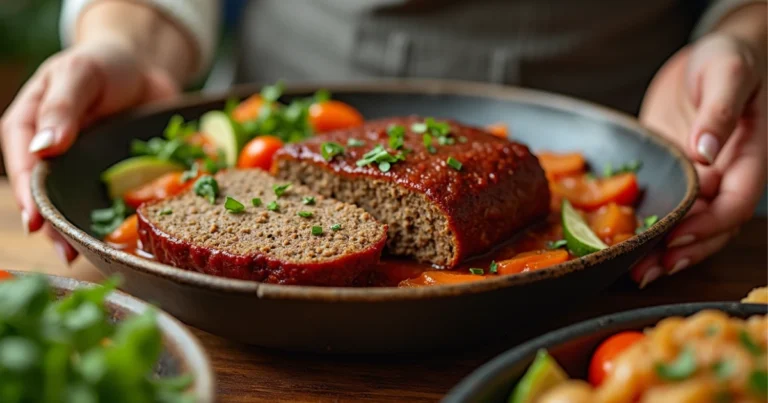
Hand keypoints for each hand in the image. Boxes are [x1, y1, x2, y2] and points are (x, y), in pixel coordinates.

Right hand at [0, 40, 177, 263]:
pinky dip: (114, 217)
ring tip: (88, 255)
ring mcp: (81, 167)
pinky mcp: (110, 174)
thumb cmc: (102, 64)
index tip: (36, 223)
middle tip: (66, 252)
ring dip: (80, 228)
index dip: (29, 197)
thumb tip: (42, 148)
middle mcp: (51, 153)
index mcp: (27, 126)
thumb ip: (61, 109)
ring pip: (75, 203)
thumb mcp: (79, 75)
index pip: (24, 167)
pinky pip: (110, 199)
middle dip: (54, 225)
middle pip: (47, 195)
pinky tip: (122, 236)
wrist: (143, 66)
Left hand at [632, 32, 765, 287]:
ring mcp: (698, 179)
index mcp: (748, 159)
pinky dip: (649, 227)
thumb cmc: (729, 58)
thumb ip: (719, 112)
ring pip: (688, 225)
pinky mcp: (672, 175)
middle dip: (682, 251)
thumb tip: (706, 151)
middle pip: (711, 227)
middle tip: (648, 270)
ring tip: (636, 272)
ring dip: (664, 251)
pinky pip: (664, 206)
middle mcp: (725, 177)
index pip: (735, 204)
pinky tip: (626, 244)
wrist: (709, 54)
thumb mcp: (728, 74)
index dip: (709, 225)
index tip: (678, 237)